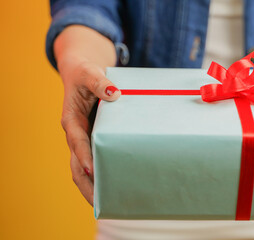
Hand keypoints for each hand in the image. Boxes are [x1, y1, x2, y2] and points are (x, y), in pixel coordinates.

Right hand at [54, 26, 117, 204]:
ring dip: (92, 185)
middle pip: (77, 164)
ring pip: (83, 168)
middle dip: (87, 183)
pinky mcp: (92, 140)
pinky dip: (99, 176)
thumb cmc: (85, 74)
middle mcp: (76, 134)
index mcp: (72, 119)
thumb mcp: (90, 73)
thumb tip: (114, 93)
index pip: (77, 141)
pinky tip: (112, 187)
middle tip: (100, 202)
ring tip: (106, 203)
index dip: (84, 155)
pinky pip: (94, 161)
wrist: (81, 74)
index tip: (93, 169)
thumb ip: (100, 82)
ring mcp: (84, 139)